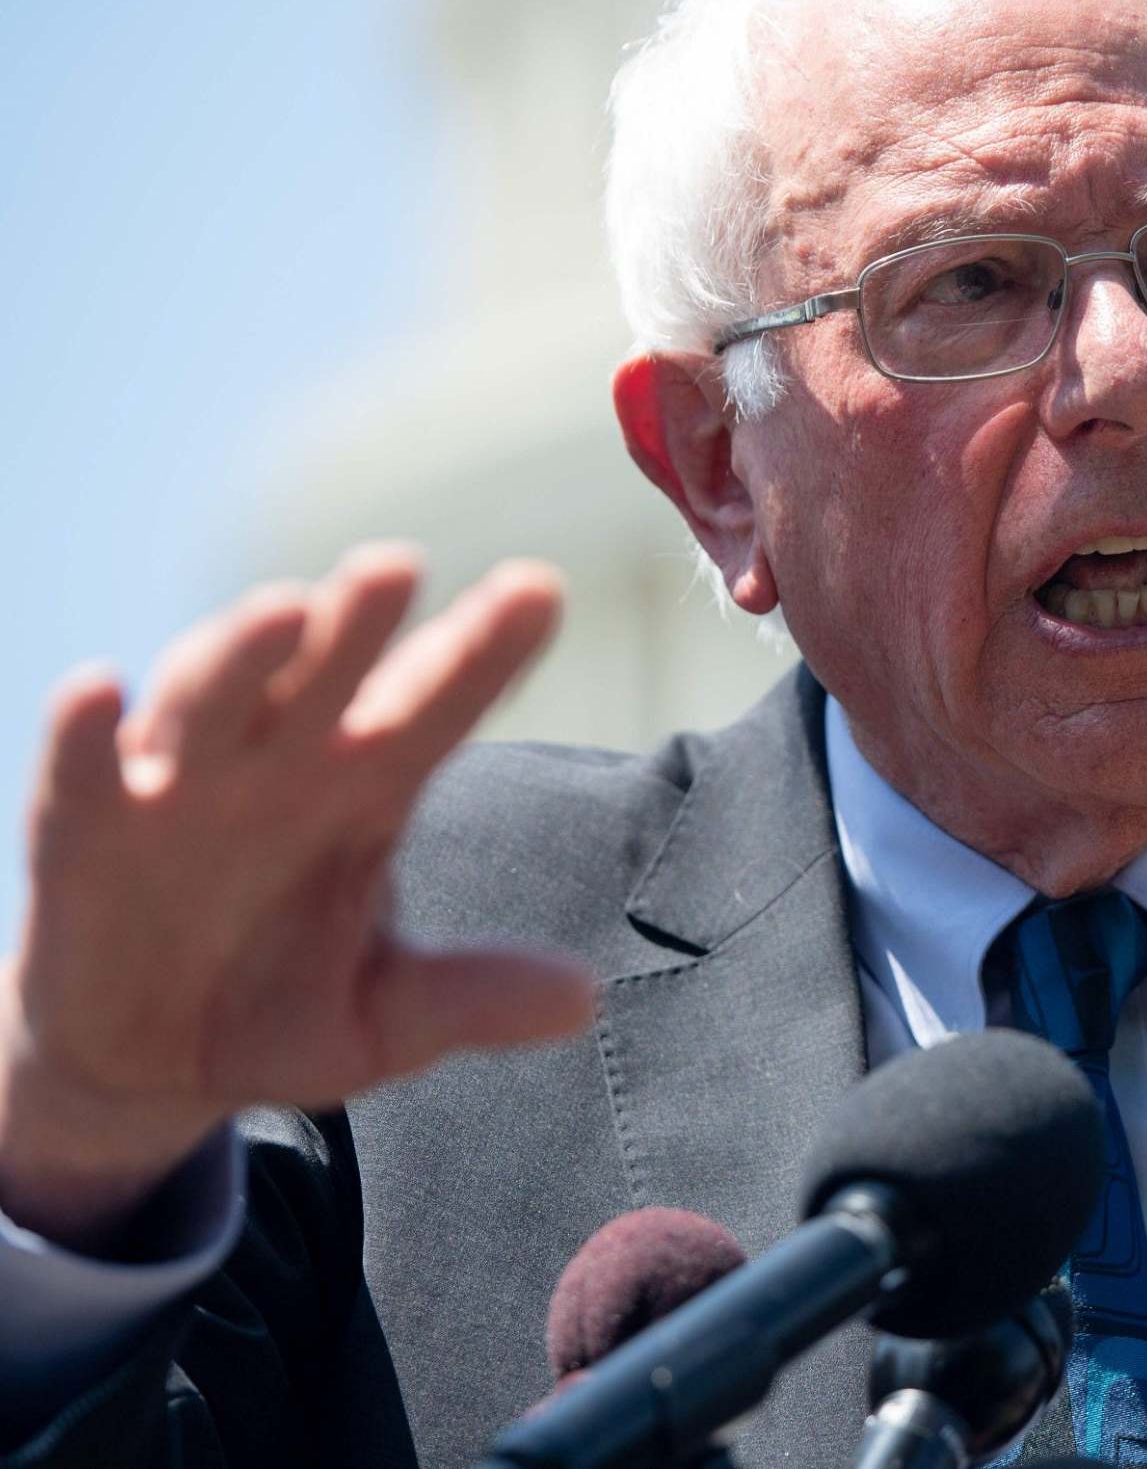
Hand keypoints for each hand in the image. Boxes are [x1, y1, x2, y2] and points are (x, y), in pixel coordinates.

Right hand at [0, 545, 596, 1249]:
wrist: (145, 1064)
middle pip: (327, 677)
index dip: (483, 649)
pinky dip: (85, 734)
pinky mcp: (83, 831)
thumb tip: (584, 1000)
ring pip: (213, 698)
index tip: (543, 590)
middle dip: (358, 624)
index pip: (437, 705)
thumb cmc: (278, 1011)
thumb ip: (470, 999)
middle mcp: (280, 763)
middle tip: (399, 566)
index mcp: (368, 788)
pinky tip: (98, 689)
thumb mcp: (383, 1020)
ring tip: (286, 612)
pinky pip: (79, 773)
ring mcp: (178, 786)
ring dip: (243, 654)